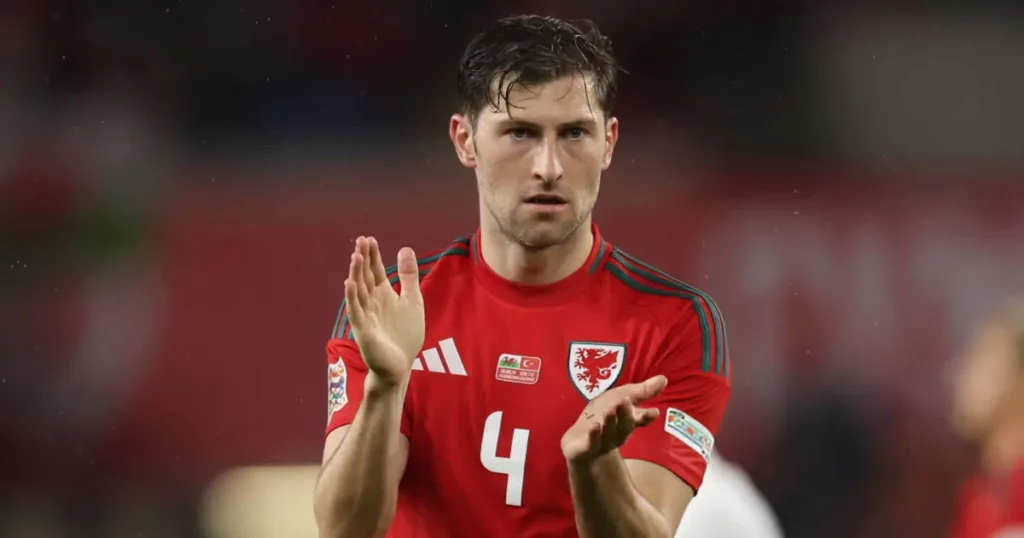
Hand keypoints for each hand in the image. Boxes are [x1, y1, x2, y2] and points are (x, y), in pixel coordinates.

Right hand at [345, 236, 424, 385]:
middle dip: (363, 259)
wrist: (400, 365)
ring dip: (356, 274)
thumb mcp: (413, 300)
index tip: (369, 239)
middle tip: (360, 241)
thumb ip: (408, 276)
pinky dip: (352, 297)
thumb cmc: (405, 335)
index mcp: (383, 294)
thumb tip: (405, 248)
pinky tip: (349, 284)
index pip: (375, 270)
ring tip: (356, 256)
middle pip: (365, 276)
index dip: (373, 255)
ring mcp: (366, 315)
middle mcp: (372, 302)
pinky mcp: (363, 330)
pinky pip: (356, 311)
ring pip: (358, 291)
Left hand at [561, 375, 667, 464]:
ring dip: (610, 423)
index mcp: (626, 421)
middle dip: (625, 415)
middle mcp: (616, 433)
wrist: (578, 441)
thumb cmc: (601, 415)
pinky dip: (594, 436)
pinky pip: (591, 444)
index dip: (646, 416)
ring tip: (610, 411)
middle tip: (625, 401)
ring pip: (609, 434)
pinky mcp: (585, 448)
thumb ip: (642, 392)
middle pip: (624, 426)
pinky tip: (594, 426)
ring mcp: (601, 442)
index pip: (639, 419)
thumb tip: (664, 378)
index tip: (654, 412)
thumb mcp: (620, 398)